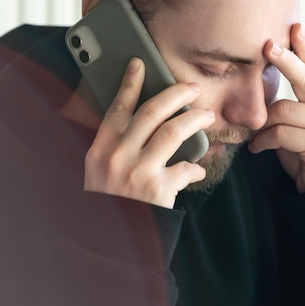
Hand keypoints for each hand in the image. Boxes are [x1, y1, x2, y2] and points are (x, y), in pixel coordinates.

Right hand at [84, 58, 215, 207]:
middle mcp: (118, 156)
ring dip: (194, 120)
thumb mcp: (97, 173)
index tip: (140, 64)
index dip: (130, 83)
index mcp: (100, 150)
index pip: (117, 108)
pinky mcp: (157, 190)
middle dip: (175, 94)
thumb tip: (138, 125)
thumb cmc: (106, 204)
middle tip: (192, 88)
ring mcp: (138, 172)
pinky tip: (197, 169)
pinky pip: (185, 169)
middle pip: (151, 112)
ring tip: (207, 117)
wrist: (107, 241)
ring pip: (173, 132)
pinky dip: (195, 168)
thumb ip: (114, 149)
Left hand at [248, 24, 304, 192]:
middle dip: (285, 60)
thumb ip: (286, 103)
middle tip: (267, 45)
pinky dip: (263, 141)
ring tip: (255, 137)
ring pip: (284, 110)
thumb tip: (259, 83)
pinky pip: (281, 133)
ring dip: (264, 124)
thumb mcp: (296, 123)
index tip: (294, 26)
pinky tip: (257, 148)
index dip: (303, 47)